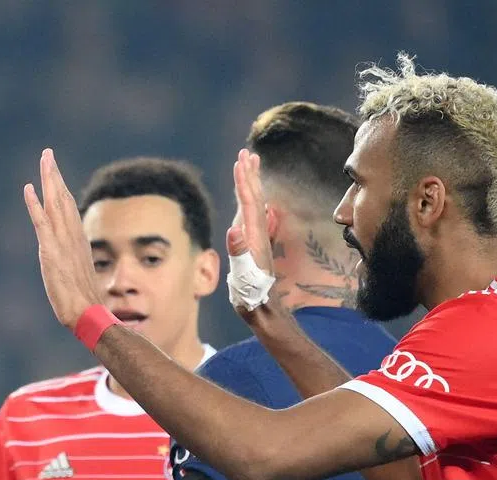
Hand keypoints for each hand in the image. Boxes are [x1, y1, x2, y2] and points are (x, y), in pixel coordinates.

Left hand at [23, 149, 102, 329]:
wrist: (89, 313)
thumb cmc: (85, 301)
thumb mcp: (80, 274)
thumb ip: (75, 260)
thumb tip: (74, 257)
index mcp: (78, 241)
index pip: (68, 208)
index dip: (60, 188)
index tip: (54, 173)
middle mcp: (72, 236)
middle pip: (62, 198)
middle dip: (55, 175)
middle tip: (48, 154)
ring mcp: (63, 243)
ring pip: (55, 204)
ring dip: (48, 180)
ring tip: (43, 159)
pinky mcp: (51, 253)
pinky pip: (41, 223)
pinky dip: (34, 204)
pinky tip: (28, 188)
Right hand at [226, 150, 285, 322]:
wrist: (263, 309)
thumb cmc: (251, 295)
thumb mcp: (243, 275)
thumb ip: (239, 253)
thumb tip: (233, 230)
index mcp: (254, 237)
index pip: (249, 203)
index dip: (244, 182)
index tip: (241, 161)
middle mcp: (258, 234)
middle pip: (255, 198)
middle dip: (250, 175)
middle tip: (247, 153)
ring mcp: (257, 240)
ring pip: (256, 205)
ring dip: (252, 184)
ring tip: (249, 167)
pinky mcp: (255, 246)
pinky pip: (253, 216)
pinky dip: (250, 201)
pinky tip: (251, 199)